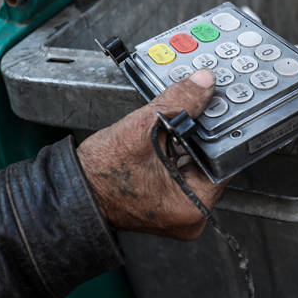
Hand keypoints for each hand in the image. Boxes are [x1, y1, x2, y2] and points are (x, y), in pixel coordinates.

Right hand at [77, 69, 226, 239]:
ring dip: (187, 141)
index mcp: (194, 206)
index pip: (225, 161)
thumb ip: (178, 102)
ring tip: (169, 128)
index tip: (219, 109)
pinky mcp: (168, 200)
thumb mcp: (142, 129)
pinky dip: (175, 150)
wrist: (73, 190)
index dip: (220, 131)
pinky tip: (164, 138)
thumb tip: (202, 84)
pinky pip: (182, 169)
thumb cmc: (100, 175)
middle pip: (211, 161)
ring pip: (196, 162)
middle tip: (193, 111)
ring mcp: (179, 208)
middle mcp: (191, 214)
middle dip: (201, 134)